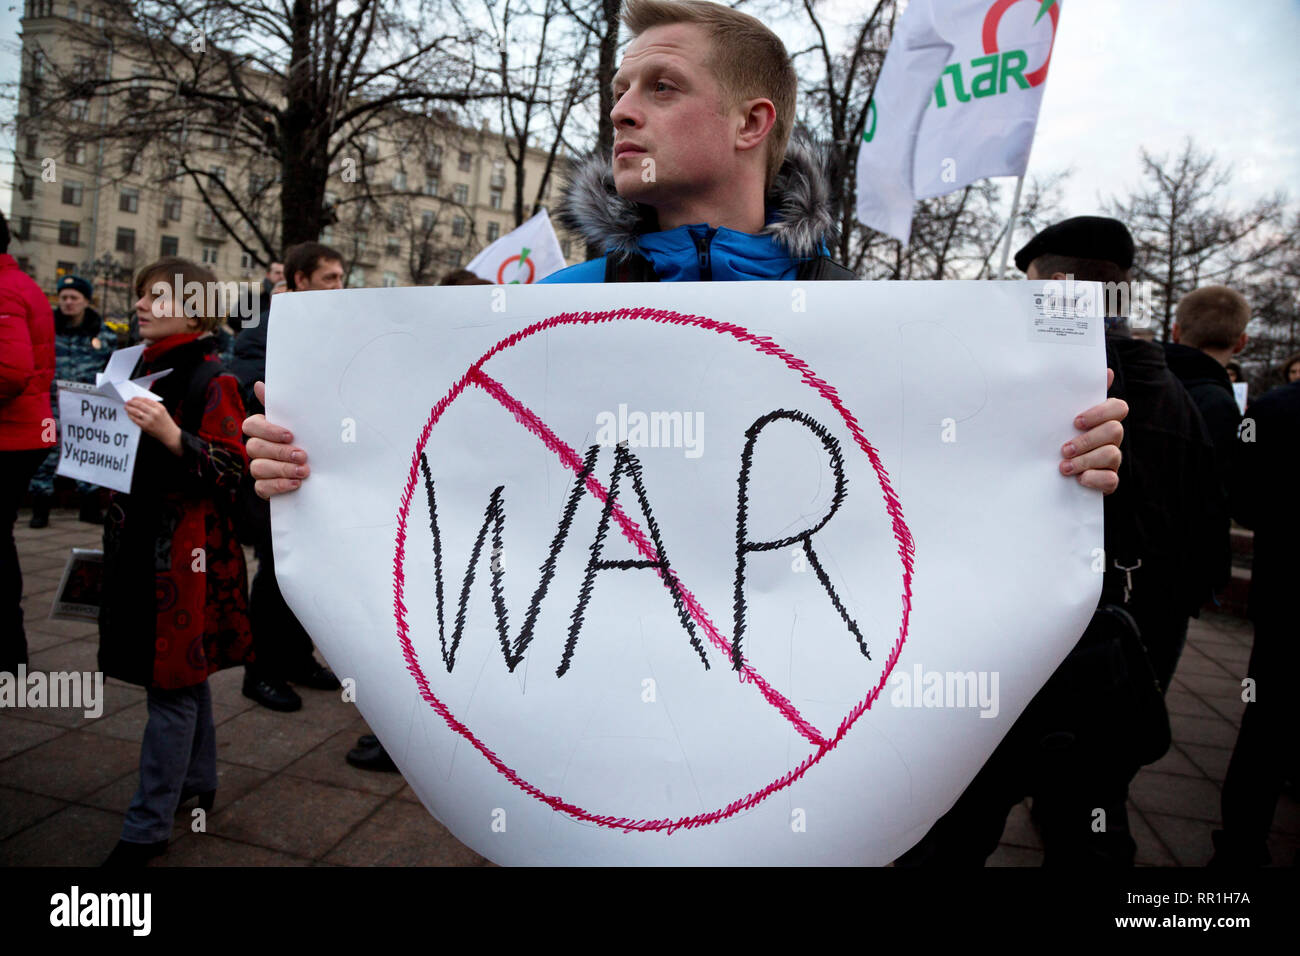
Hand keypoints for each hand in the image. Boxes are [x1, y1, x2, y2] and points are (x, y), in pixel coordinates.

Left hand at [125, 396, 181, 454]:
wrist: (169, 434)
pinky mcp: (145, 426)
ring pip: (136, 411)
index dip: (137, 398)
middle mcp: (154, 413)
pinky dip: (130, 416)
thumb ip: (154, 405)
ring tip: (126, 407)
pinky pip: (135, 419)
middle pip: (139, 405)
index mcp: (159, 407)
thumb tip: (140, 401)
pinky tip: (129, 414)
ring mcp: (149, 420)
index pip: (146, 400)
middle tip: (127, 402)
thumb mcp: (163, 411)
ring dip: (129, 408)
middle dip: (131, 402)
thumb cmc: (165, 422)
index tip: (133, 398)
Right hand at [243, 380, 308, 498]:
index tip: (290, 435)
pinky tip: (295, 484)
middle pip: (255, 447)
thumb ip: (281, 406)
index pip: (251, 426)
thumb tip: (259, 385)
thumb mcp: (299, 423)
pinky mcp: (263, 487)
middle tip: (302, 456)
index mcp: (262, 429)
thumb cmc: (306, 440)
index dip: (269, 431)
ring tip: (303, 471)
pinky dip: (278, 486)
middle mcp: (257, 448)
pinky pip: (261, 487)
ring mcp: (258, 468)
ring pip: (258, 468)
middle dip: (280, 452)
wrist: (320, 469)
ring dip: (282, 469)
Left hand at [1060, 367, 1126, 494]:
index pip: (1118, 407)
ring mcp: (1112, 459)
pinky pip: (1112, 480)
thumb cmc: (1054, 438)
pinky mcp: (1108, 480)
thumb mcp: (1057, 417)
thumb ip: (1074, 396)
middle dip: (1087, 440)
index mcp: (1103, 418)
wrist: (1044, 473)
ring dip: (1085, 460)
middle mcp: (1111, 437)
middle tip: (1064, 448)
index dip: (1100, 413)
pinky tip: (1078, 479)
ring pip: (1112, 455)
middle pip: (1115, 431)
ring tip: (1063, 467)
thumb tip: (1104, 370)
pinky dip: (1094, 479)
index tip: (1075, 421)